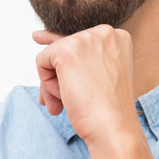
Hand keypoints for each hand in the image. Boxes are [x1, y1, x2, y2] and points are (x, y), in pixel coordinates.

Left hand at [32, 25, 140, 144]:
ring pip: (51, 56)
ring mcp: (86, 39)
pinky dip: (46, 84)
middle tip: (60, 103)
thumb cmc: (106, 110)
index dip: (68, 61)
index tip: (56, 60)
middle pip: (64, 48)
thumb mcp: (98, 77)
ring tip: (65, 104)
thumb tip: (40, 41)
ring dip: (53, 84)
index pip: (80, 41)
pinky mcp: (66, 50)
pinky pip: (41, 61)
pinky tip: (64, 97)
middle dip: (59, 77)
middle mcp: (105, 32)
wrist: (113, 127)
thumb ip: (77, 59)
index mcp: (118, 37)